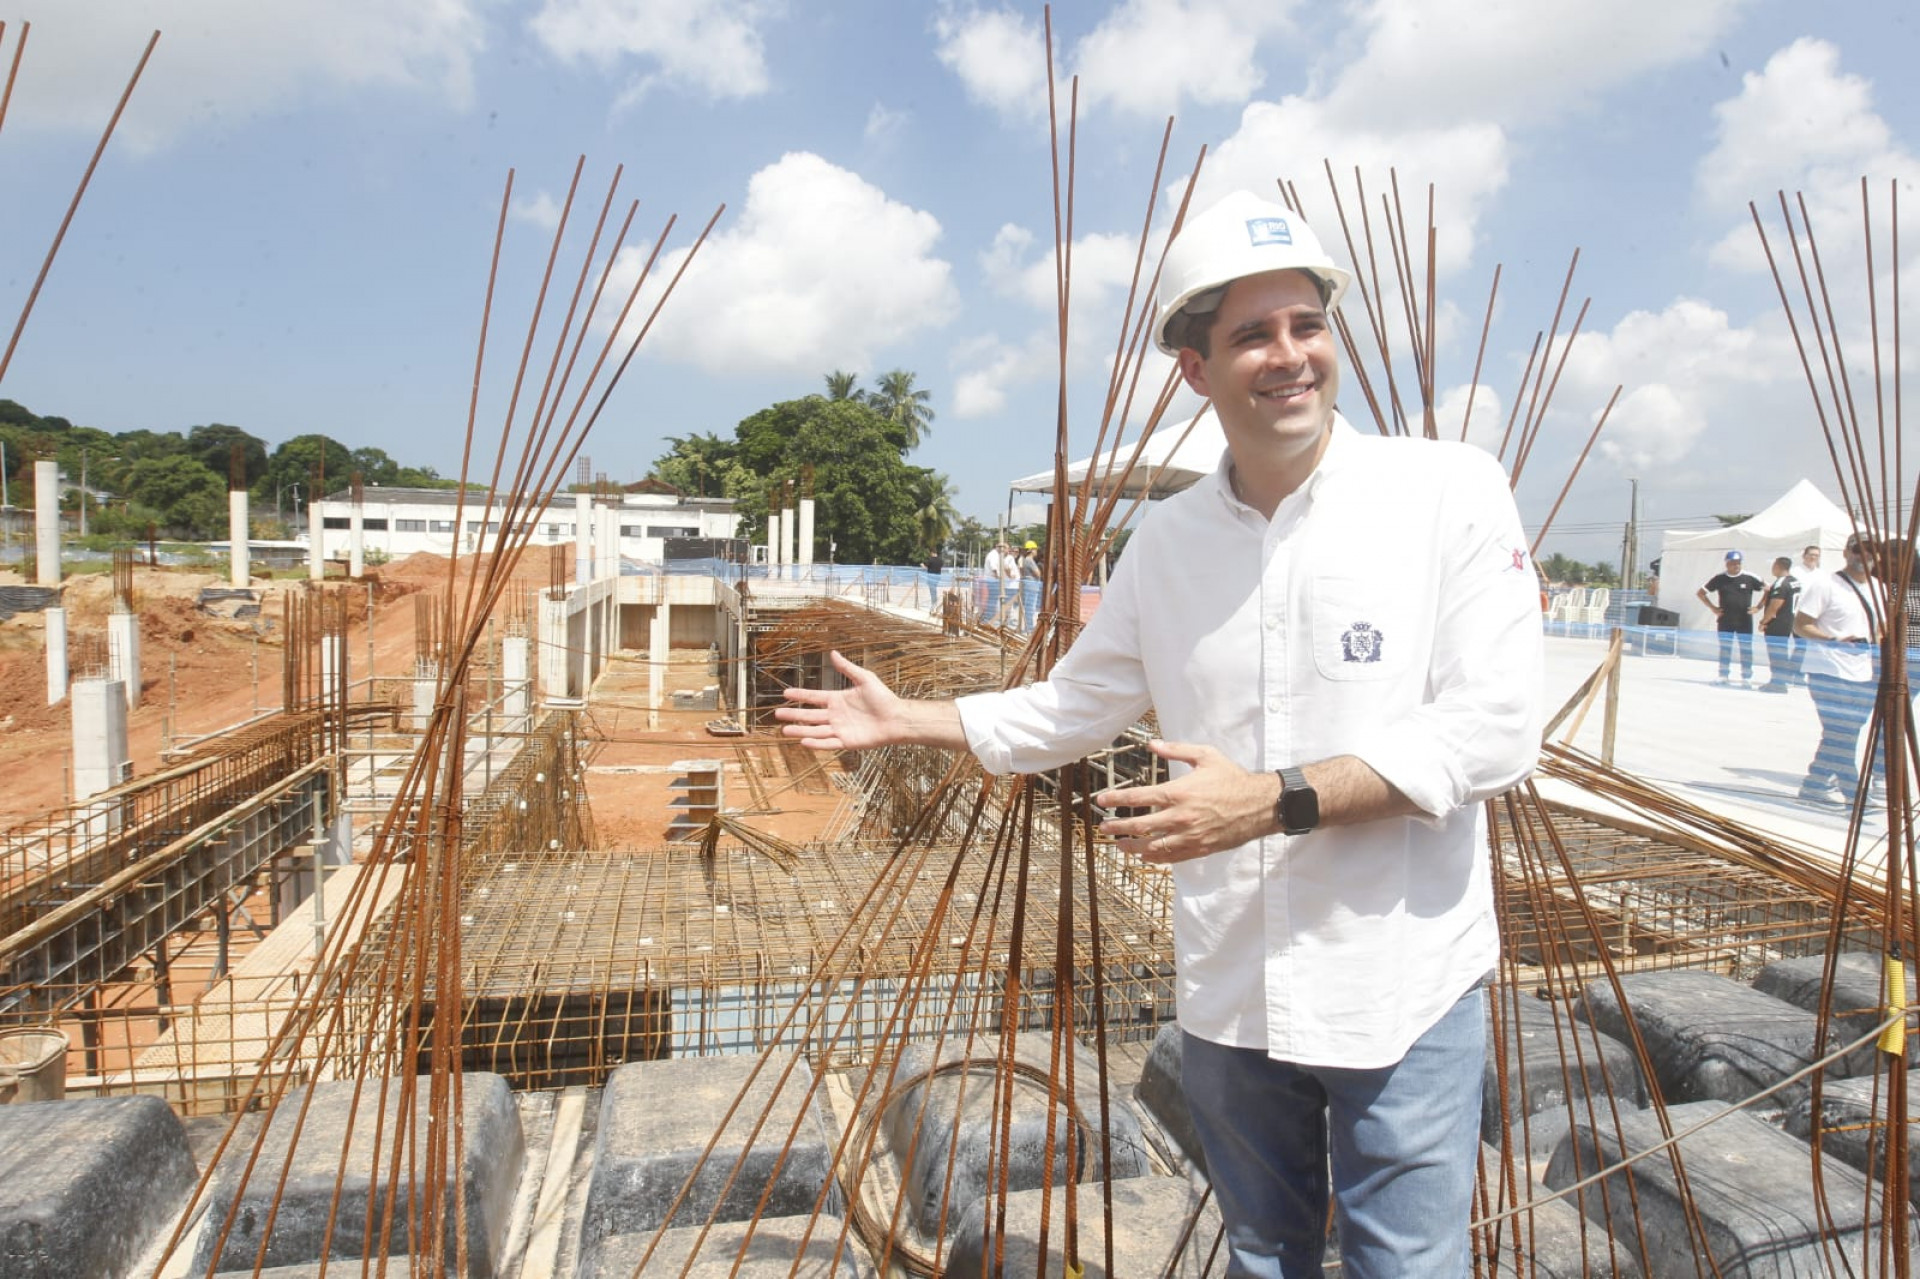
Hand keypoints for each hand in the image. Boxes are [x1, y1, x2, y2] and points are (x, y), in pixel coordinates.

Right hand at [776, 650, 904, 750]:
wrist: (897, 718)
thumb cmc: (883, 698)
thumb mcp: (864, 678)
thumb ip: (847, 668)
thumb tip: (833, 653)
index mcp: (837, 699)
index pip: (814, 697)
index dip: (800, 695)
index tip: (785, 693)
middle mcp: (836, 715)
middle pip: (810, 715)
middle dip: (793, 714)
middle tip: (777, 713)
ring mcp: (840, 729)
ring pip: (815, 730)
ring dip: (800, 730)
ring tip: (784, 730)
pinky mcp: (846, 742)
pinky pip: (828, 743)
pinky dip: (816, 743)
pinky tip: (803, 741)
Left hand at [1094, 740, 1276, 864]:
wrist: (1260, 805)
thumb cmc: (1232, 778)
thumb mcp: (1206, 756)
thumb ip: (1176, 749)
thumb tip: (1151, 744)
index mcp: (1179, 792)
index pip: (1139, 798)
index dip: (1117, 799)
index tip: (1102, 800)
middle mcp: (1181, 817)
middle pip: (1140, 826)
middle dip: (1117, 826)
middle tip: (1103, 826)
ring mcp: (1190, 836)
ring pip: (1152, 847)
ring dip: (1131, 846)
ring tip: (1118, 844)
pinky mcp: (1199, 849)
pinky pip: (1171, 858)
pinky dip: (1154, 858)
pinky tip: (1143, 855)